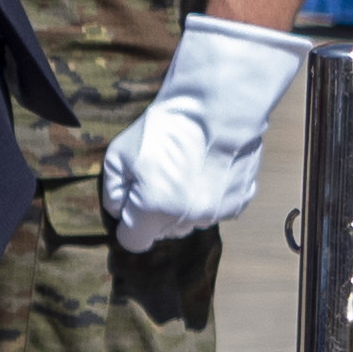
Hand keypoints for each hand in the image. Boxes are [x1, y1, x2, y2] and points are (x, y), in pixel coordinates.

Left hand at [104, 12, 311, 251]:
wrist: (216, 109)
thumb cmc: (162, 129)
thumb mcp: (118, 156)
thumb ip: (113, 191)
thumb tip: (119, 210)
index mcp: (154, 210)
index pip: (134, 241)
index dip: (128, 224)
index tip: (131, 204)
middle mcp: (187, 219)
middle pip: (163, 233)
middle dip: (155, 214)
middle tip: (158, 180)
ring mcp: (217, 213)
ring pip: (190, 223)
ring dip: (183, 208)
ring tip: (184, 173)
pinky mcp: (239, 203)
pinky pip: (214, 211)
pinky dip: (208, 198)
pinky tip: (207, 172)